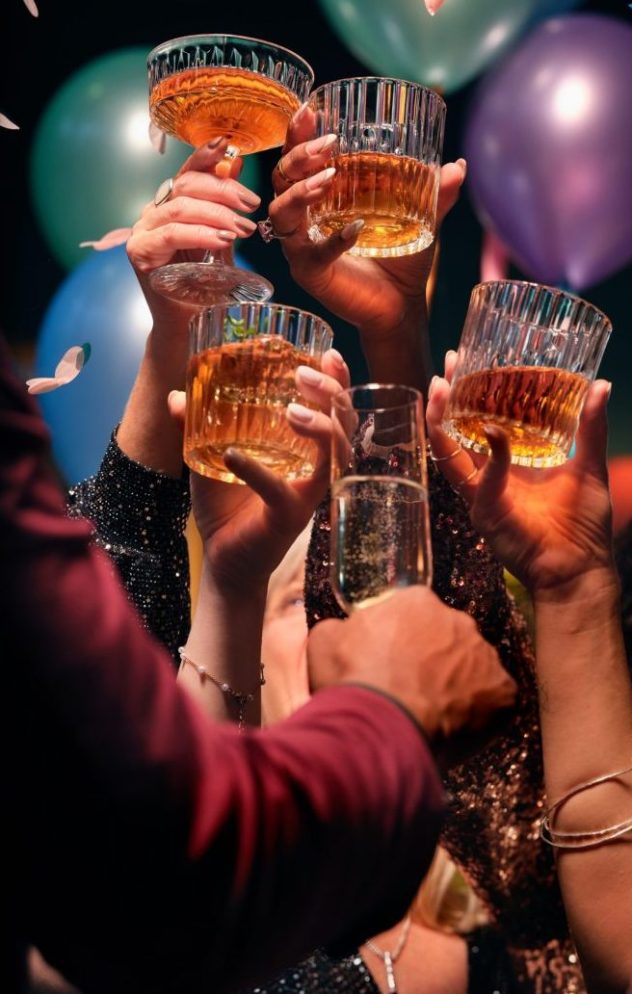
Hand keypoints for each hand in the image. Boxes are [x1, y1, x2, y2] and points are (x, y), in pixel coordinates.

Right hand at [126, 140, 260, 332]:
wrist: (189, 325)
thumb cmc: (206, 284)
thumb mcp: (222, 239)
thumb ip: (226, 205)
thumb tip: (237, 161)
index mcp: (169, 204)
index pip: (188, 171)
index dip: (206, 155)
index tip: (228, 144)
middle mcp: (152, 212)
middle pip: (186, 185)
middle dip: (223, 190)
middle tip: (252, 205)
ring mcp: (142, 231)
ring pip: (180, 206)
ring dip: (217, 214)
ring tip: (245, 229)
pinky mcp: (139, 252)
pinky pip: (172, 233)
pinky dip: (200, 234)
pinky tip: (223, 239)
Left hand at [169, 350, 349, 592]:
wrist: (223, 560)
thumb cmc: (227, 507)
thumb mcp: (208, 458)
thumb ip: (195, 427)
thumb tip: (177, 395)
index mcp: (306, 448)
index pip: (334, 408)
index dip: (338, 379)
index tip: (326, 352)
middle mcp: (316, 468)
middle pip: (346, 423)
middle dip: (333, 392)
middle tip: (304, 374)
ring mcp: (307, 493)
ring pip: (334, 454)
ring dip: (318, 426)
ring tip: (291, 409)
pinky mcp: (289, 517)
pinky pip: (280, 491)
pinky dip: (257, 471)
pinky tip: (233, 456)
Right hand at [266, 105, 466, 338]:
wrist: (400, 306)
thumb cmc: (402, 262)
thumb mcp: (422, 220)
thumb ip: (437, 194)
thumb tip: (459, 166)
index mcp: (320, 198)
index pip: (297, 160)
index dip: (297, 134)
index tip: (310, 110)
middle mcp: (303, 219)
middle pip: (280, 178)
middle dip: (298, 156)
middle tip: (329, 144)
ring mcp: (302, 246)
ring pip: (281, 211)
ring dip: (301, 191)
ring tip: (328, 178)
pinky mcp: (309, 273)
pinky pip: (310, 252)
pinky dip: (332, 240)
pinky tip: (355, 230)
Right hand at [307, 586, 516, 740]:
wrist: (379, 727)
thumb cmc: (351, 680)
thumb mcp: (325, 641)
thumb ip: (343, 628)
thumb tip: (345, 631)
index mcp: (417, 602)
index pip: (415, 612)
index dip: (402, 638)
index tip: (392, 661)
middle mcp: (458, 620)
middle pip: (449, 636)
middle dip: (435, 659)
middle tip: (412, 688)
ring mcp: (484, 655)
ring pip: (474, 667)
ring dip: (458, 684)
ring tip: (433, 714)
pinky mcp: (503, 692)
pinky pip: (495, 700)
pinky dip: (480, 713)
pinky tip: (456, 729)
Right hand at [426, 358, 614, 595]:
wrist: (578, 567)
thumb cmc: (583, 524)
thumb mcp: (589, 465)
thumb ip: (590, 427)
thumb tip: (600, 384)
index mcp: (509, 462)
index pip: (480, 420)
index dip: (471, 392)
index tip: (467, 360)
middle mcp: (488, 474)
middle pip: (456, 430)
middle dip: (447, 398)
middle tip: (447, 366)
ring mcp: (481, 492)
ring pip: (449, 452)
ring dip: (443, 419)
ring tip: (441, 389)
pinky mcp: (484, 511)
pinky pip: (481, 479)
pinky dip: (491, 456)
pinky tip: (495, 432)